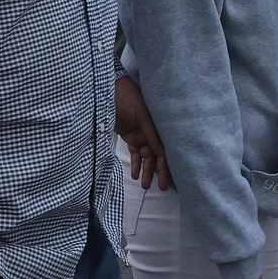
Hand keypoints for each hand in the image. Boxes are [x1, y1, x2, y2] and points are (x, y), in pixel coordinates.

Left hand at [115, 76, 170, 191]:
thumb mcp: (143, 113)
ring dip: (147, 170)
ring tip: (145, 185)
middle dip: (159, 171)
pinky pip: (136, 153)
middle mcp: (153, 131)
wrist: (109, 90)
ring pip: (147, 157)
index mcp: (160, 124)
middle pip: (158, 155)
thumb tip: (161, 153)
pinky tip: (135, 175)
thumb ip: (151, 132)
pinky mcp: (131, 137)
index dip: (168, 163)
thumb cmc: (128, 97)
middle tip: (161, 188)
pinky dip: (136, 163)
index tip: (168, 178)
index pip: (166, 147)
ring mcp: (142, 134)